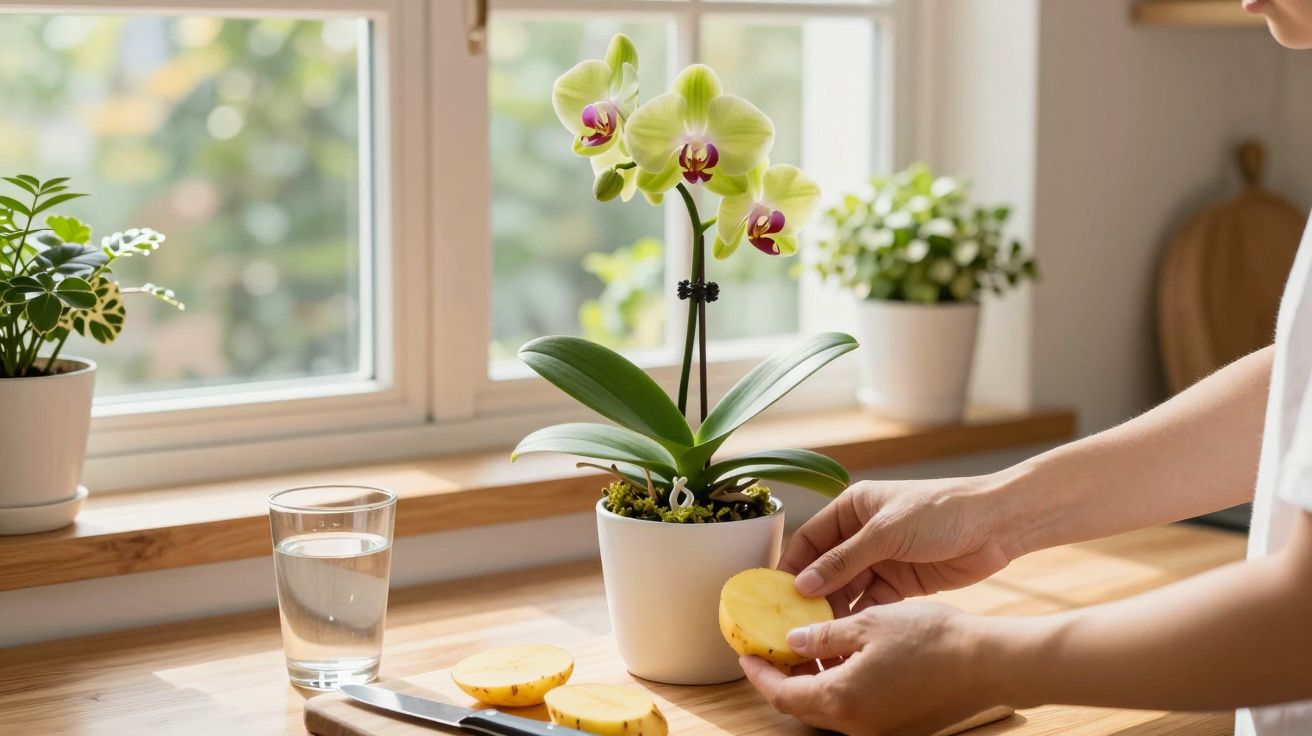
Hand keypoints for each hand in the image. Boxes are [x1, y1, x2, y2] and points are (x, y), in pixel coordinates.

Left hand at [740, 601, 997, 735]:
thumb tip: (793, 642)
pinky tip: (845, 659)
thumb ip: (824, 636)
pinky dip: (841, 687)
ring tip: (807, 647)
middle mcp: (857, 725)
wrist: (988, 663)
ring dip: (813, 681)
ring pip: (830, 709)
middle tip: (771, 651)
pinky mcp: (900, 726)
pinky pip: (856, 709)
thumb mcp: (868, 624)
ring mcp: (880, 729)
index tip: (746, 655)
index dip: (760, 674)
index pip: (782, 694)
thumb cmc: (932, 639)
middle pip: (802, 707)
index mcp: (841, 699)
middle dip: (782, 679)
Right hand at [780, 476, 1023, 613]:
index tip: (775, 595)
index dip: (792, 566)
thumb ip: (844, 560)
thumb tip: (804, 584)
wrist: (996, 525)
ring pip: (846, 589)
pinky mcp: (901, 583)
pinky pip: (870, 603)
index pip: (811, 539)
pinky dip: (858, 618)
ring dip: (833, 610)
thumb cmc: (940, 512)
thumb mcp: (886, 532)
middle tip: (794, 624)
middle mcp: (862, 534)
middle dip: (811, 595)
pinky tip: (845, 636)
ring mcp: (882, 559)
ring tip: (817, 636)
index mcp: (853, 508)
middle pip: (826, 568)